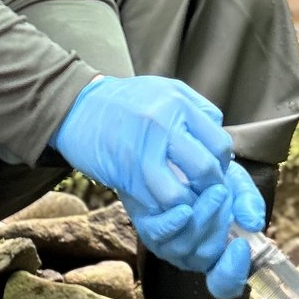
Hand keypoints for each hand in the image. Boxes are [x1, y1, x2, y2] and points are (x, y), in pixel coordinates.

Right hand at [51, 75, 233, 203]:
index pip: (220, 144)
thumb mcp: (163, 90)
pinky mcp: (124, 172)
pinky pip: (154, 201)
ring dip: (186, 205)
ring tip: (183, 200)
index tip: (212, 170)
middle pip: (206, 170)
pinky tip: (159, 199)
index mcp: (178, 103)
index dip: (222, 164)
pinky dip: (162, 208)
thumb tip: (218, 130)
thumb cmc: (122, 100)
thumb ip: (196, 107)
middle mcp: (163, 124)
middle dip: (210, 188)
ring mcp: (142, 150)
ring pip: (182, 194)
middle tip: (202, 190)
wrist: (76, 108)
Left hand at [131, 158, 265, 298]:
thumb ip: (250, 203)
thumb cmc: (211, 177)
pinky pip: (160, 235)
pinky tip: (185, 208)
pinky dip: (174, 223)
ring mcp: (169, 245)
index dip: (233, 272)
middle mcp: (191, 255)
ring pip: (186, 247)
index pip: (224, 284)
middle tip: (225, 193)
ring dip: (205, 217)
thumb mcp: (238, 186)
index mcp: (217, 254)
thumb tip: (253, 224)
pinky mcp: (149, 229)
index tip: (241, 245)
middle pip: (207, 258)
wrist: (178, 155)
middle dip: (221, 225)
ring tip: (216, 189)